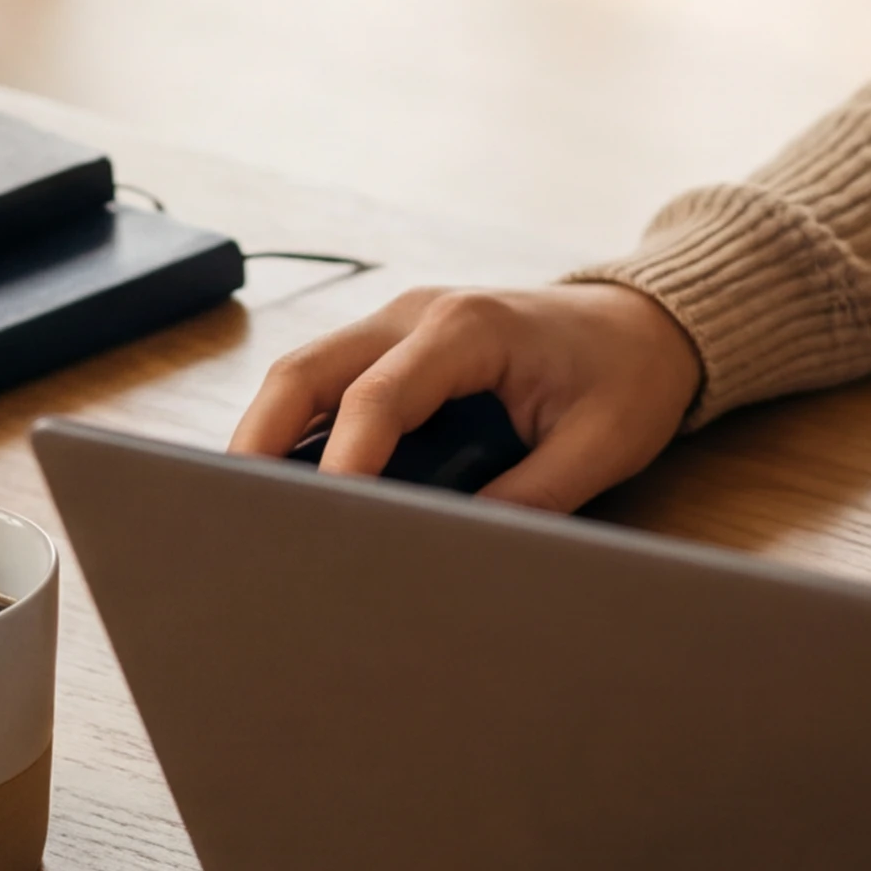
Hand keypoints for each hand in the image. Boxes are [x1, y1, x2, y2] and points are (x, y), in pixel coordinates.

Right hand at [224, 279, 704, 514]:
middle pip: (305, 371)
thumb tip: (455, 555)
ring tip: (238, 515)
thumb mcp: (600, 446)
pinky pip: (327, 389)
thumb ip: (530, 499)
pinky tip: (283, 492)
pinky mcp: (394, 351)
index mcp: (470, 327)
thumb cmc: (626, 377)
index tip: (316, 518)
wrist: (646, 325)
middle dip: (258, 441)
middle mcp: (418, 315)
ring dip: (265, 439)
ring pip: (301, 377)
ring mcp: (398, 327)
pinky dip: (297, 435)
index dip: (342, 459)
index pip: (379, 394)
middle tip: (224, 514)